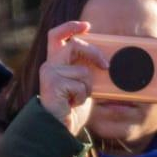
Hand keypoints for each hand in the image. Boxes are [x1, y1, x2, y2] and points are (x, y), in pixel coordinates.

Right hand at [38, 20, 107, 135]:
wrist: (58, 130)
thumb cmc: (71, 110)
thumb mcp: (82, 85)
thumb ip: (86, 70)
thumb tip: (106, 62)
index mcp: (54, 63)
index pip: (57, 35)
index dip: (71, 27)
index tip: (87, 26)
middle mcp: (49, 65)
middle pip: (75, 45)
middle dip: (94, 53)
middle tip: (106, 66)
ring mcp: (50, 74)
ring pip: (82, 70)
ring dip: (88, 86)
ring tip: (78, 98)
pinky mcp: (53, 84)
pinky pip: (80, 85)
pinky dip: (82, 97)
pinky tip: (72, 104)